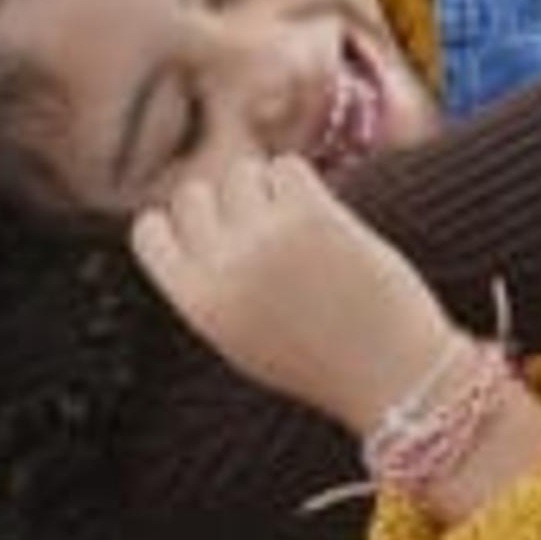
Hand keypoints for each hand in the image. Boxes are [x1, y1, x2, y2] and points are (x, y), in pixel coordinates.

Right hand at [130, 154, 457, 433]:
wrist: (392, 373)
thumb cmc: (319, 357)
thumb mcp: (241, 336)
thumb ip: (209, 284)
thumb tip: (187, 215)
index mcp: (198, 304)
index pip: (148, 232)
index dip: (178, 225)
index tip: (211, 232)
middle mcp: (223, 268)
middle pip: (193, 194)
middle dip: (224, 204)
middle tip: (266, 228)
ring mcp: (266, 238)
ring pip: (243, 171)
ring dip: (269, 189)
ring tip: (301, 228)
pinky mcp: (312, 216)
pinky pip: (289, 166)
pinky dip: (304, 183)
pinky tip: (323, 215)